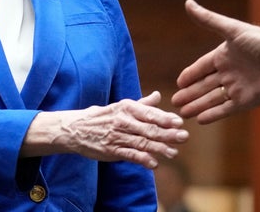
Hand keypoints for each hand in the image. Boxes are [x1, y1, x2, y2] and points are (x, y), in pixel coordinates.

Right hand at [22, 91, 188, 168]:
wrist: (76, 129)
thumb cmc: (103, 117)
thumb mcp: (121, 106)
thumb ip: (142, 103)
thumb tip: (158, 95)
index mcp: (126, 108)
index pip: (149, 113)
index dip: (165, 118)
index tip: (179, 122)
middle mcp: (123, 121)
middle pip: (149, 128)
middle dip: (167, 133)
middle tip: (183, 137)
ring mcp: (117, 136)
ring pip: (141, 143)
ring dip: (159, 149)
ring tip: (173, 153)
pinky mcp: (111, 150)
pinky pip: (129, 155)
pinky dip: (142, 160)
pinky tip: (153, 164)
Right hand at [171, 0, 259, 123]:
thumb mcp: (231, 29)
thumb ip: (208, 19)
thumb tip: (188, 3)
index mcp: (223, 56)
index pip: (201, 68)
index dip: (190, 75)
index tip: (178, 83)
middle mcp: (228, 73)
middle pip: (203, 86)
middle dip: (189, 94)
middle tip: (174, 102)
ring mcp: (236, 88)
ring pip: (212, 99)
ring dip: (197, 106)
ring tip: (183, 113)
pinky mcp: (246, 101)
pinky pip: (226, 109)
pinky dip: (213, 114)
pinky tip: (201, 120)